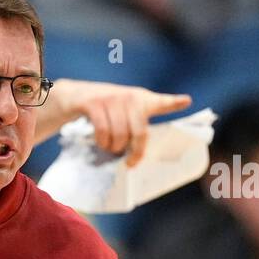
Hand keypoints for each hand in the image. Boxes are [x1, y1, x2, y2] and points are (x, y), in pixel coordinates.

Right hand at [66, 81, 191, 164]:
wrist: (72, 96)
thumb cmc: (101, 110)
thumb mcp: (122, 111)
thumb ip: (135, 124)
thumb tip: (137, 154)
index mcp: (140, 99)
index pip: (160, 102)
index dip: (173, 102)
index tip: (186, 101)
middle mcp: (128, 96)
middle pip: (139, 131)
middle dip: (134, 151)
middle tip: (129, 162)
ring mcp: (111, 99)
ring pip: (119, 134)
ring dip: (113, 147)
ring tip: (109, 147)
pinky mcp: (93, 103)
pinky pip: (102, 130)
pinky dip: (101, 141)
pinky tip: (100, 141)